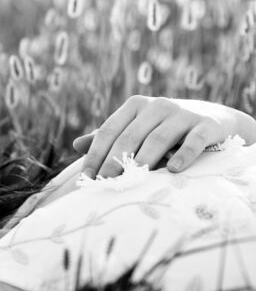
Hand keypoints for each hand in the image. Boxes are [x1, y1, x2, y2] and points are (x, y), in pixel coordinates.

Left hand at [72, 95, 232, 178]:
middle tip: (105, 184)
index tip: (86, 178)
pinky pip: (193, 141)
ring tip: (133, 180)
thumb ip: (111, 137)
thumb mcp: (137, 128)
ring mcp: (182, 114)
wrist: (215, 119)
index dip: (95, 155)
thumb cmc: (166, 128)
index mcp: (134, 106)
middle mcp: (156, 106)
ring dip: (144, 160)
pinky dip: (183, 155)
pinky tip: (173, 170)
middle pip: (129, 137)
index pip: (108, 131)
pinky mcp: (206, 125)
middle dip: (115, 162)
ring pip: (158, 139)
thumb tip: (75, 145)